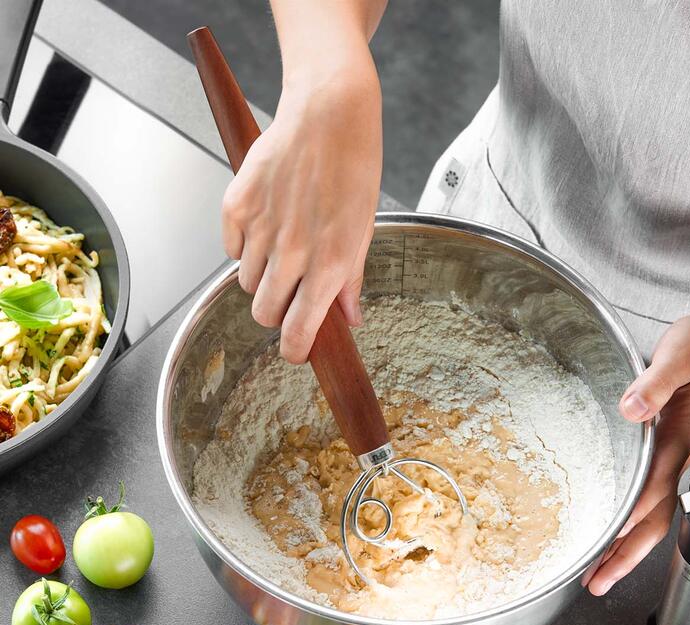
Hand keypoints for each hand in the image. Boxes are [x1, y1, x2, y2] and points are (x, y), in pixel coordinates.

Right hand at [222, 48, 381, 362]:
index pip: (298, 331)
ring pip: (244, 282)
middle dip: (274, 311)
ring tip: (281, 246)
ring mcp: (261, 229)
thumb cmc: (354, 169)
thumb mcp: (364, 230)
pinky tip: (265, 224)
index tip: (294, 351)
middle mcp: (292, 253)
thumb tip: (349, 318)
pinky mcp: (236, 205)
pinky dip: (243, 245)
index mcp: (329, 264)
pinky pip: (230, 248)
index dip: (294, 350)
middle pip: (261, 312)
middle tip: (288, 292)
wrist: (329, 114)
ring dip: (260, 276)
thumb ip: (351, 279)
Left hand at [586, 297, 689, 595]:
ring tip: (598, 571)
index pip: (651, 490)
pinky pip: (649, 495)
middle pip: (652, 518)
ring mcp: (673, 456)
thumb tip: (631, 411)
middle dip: (624, 554)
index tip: (604, 548)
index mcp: (677, 438)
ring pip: (651, 513)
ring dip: (625, 546)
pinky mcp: (667, 448)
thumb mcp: (677, 356)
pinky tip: (613, 526)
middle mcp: (676, 455)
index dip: (628, 521)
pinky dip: (630, 519)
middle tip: (595, 583)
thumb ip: (654, 384)